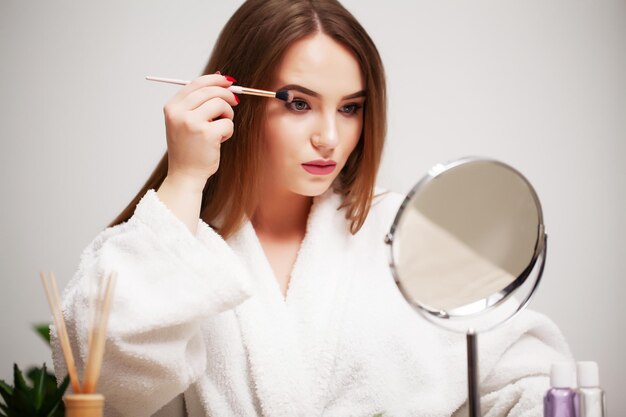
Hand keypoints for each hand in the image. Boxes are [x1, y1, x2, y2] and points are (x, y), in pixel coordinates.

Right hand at [162, 74, 238, 189]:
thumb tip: (220, 77)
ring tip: (221, 127)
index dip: (215, 79)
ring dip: (228, 114)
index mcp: (172, 107)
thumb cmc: (189, 148)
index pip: (196, 83)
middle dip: (227, 94)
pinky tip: (220, 140)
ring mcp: (192, 123)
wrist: (185, 174)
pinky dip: (228, 130)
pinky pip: (228, 122)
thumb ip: (198, 101)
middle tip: (235, 101)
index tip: (228, 81)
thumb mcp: (185, 121)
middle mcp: (179, 113)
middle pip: (210, 90)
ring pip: (221, 104)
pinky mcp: (207, 134)